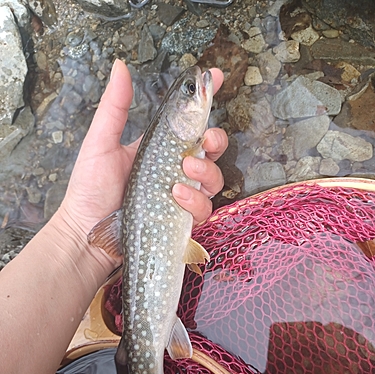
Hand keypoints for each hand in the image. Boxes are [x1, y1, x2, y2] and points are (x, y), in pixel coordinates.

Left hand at [60, 59, 226, 237]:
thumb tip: (120, 67)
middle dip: (216, 140)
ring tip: (182, 175)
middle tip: (203, 141)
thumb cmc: (90, 189)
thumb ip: (115, 107)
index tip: (216, 78)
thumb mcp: (101, 143)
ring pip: (213, 179)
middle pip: (211, 150)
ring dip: (205, 172)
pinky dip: (195, 201)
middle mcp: (173, 170)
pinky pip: (204, 208)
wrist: (88, 232)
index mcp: (158, 148)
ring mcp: (180, 195)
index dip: (205, 100)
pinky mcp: (182, 219)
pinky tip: (176, 197)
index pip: (187, 121)